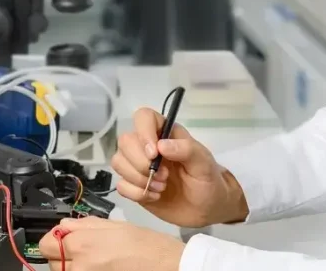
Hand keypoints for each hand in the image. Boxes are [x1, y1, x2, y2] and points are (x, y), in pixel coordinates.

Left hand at [39, 217, 184, 270]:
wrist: (167, 266)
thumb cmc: (147, 245)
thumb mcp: (115, 225)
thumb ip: (84, 225)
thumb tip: (64, 225)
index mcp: (82, 244)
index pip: (45, 244)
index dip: (55, 239)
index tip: (64, 239)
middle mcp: (79, 266)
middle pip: (52, 262)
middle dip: (62, 256)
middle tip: (83, 251)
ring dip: (72, 267)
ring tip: (95, 261)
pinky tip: (101, 268)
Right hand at [111, 108, 247, 227]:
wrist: (206, 208)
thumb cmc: (207, 180)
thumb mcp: (204, 163)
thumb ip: (187, 150)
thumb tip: (161, 145)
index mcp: (165, 133)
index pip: (143, 117)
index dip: (143, 133)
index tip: (154, 154)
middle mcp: (147, 145)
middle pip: (125, 141)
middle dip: (141, 163)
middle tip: (164, 177)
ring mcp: (138, 165)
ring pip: (118, 162)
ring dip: (138, 179)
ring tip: (161, 188)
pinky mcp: (134, 185)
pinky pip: (120, 185)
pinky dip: (136, 193)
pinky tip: (154, 196)